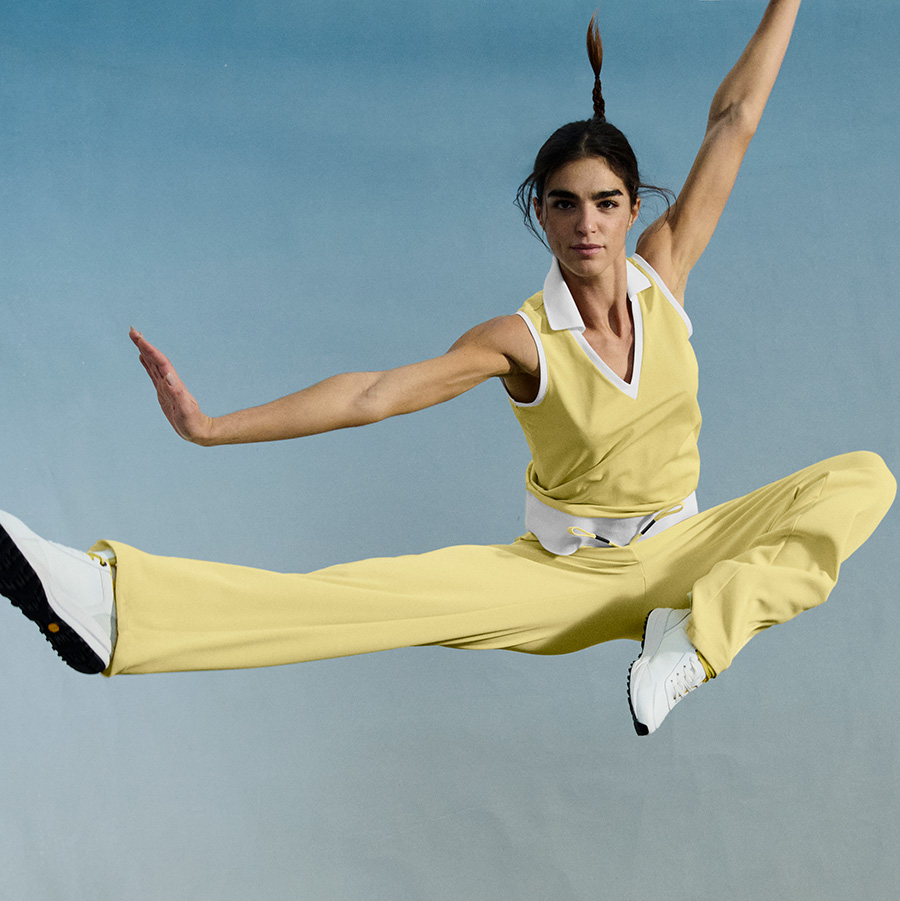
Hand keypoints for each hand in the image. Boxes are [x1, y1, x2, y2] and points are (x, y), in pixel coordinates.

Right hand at [129, 327, 213, 443]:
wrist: (198, 429)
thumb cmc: (192, 422)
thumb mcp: (185, 410)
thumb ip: (178, 394)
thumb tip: (169, 376)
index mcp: (173, 383)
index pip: (160, 362)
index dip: (150, 349)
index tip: (139, 337)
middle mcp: (169, 381)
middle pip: (155, 359)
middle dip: (144, 345)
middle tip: (132, 330)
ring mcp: (165, 385)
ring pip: (153, 364)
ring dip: (145, 351)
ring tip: (136, 338)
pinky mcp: (163, 391)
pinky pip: (153, 374)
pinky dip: (147, 364)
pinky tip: (142, 358)